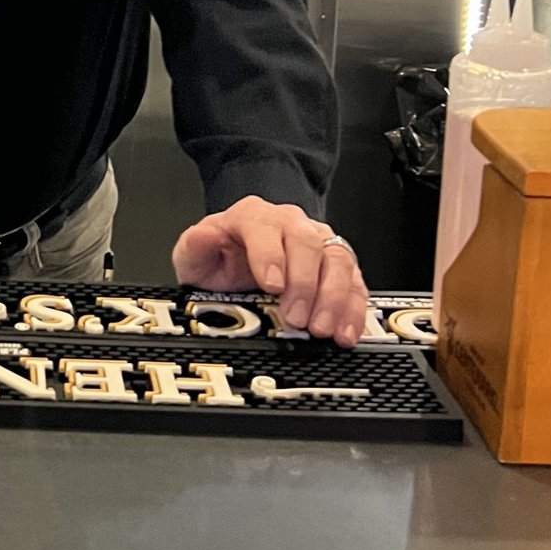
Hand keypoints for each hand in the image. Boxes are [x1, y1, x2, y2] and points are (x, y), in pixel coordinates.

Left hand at [171, 197, 367, 345]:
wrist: (242, 256)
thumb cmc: (222, 257)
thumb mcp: (196, 255)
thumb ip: (195, 246)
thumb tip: (202, 236)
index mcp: (254, 217)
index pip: (265, 228)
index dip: (270, 257)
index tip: (272, 286)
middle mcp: (291, 224)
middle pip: (307, 243)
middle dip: (304, 284)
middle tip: (296, 318)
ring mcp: (319, 242)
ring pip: (338, 260)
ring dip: (334, 298)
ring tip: (322, 329)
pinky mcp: (339, 265)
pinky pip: (355, 282)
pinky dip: (353, 309)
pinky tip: (346, 332)